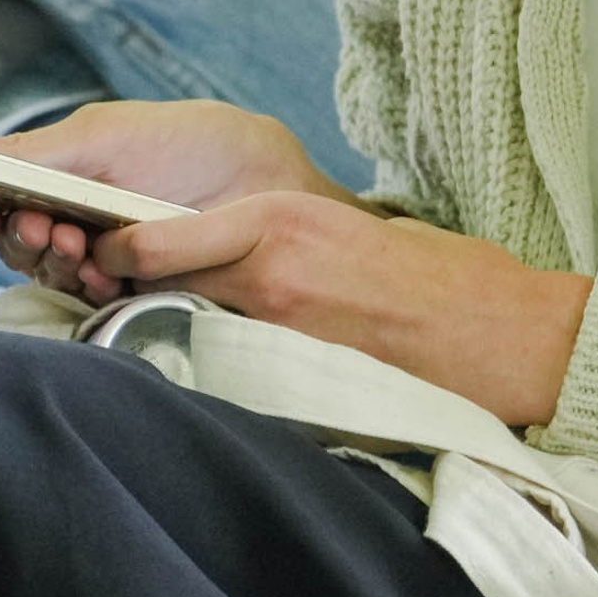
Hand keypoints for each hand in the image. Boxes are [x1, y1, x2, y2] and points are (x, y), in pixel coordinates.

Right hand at [0, 101, 348, 290]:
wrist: (267, 187)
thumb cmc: (188, 147)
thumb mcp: (105, 139)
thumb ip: (30, 154)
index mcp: (49, 171)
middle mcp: (61, 218)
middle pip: (1, 242)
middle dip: (17, 235)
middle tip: (48, 227)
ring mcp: (91, 261)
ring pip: (39, 276)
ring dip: (54, 262)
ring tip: (87, 244)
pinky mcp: (123, 297)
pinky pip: (82, 308)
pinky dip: (88, 289)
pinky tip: (112, 274)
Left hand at [101, 194, 592, 429]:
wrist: (496, 329)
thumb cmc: (429, 274)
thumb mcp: (338, 227)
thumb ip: (271, 239)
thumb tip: (213, 259)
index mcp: (277, 217)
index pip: (159, 238)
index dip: (119, 253)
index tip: (101, 257)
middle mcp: (266, 271)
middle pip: (160, 289)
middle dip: (129, 296)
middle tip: (106, 300)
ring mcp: (278, 331)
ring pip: (187, 332)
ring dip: (163, 335)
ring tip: (144, 338)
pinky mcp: (297, 379)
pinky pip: (230, 376)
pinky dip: (210, 372)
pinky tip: (205, 376)